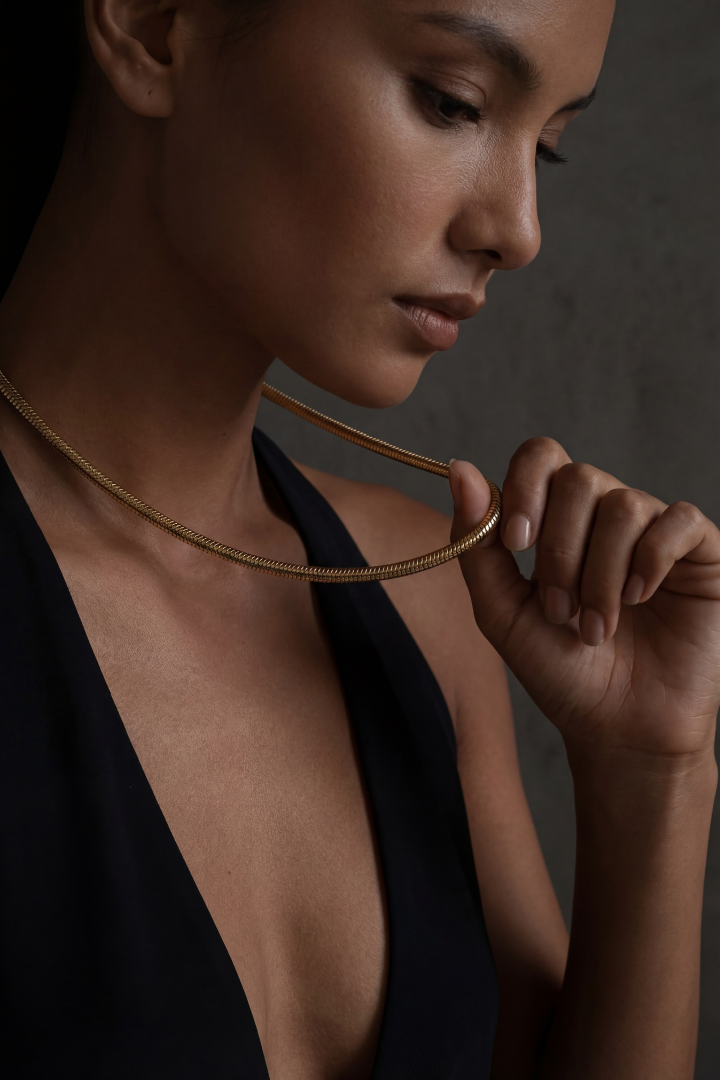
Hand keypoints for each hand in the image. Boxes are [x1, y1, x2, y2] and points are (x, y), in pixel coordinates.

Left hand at [450, 439, 719, 759]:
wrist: (617, 728)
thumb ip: (476, 543)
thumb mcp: (502, 610)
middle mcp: (606, 514)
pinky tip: (639, 599)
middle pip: (579, 479)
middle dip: (560, 551)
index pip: (541, 457)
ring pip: (624, 506)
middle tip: (558, 612)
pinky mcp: (702, 553)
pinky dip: (651, 560)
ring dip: (600, 575)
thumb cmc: (560, 671)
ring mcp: (655, 530)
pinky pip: (679, 520)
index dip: (525, 487)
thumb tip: (460, 469)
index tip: (516, 542)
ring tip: (596, 628)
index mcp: (557, 518)